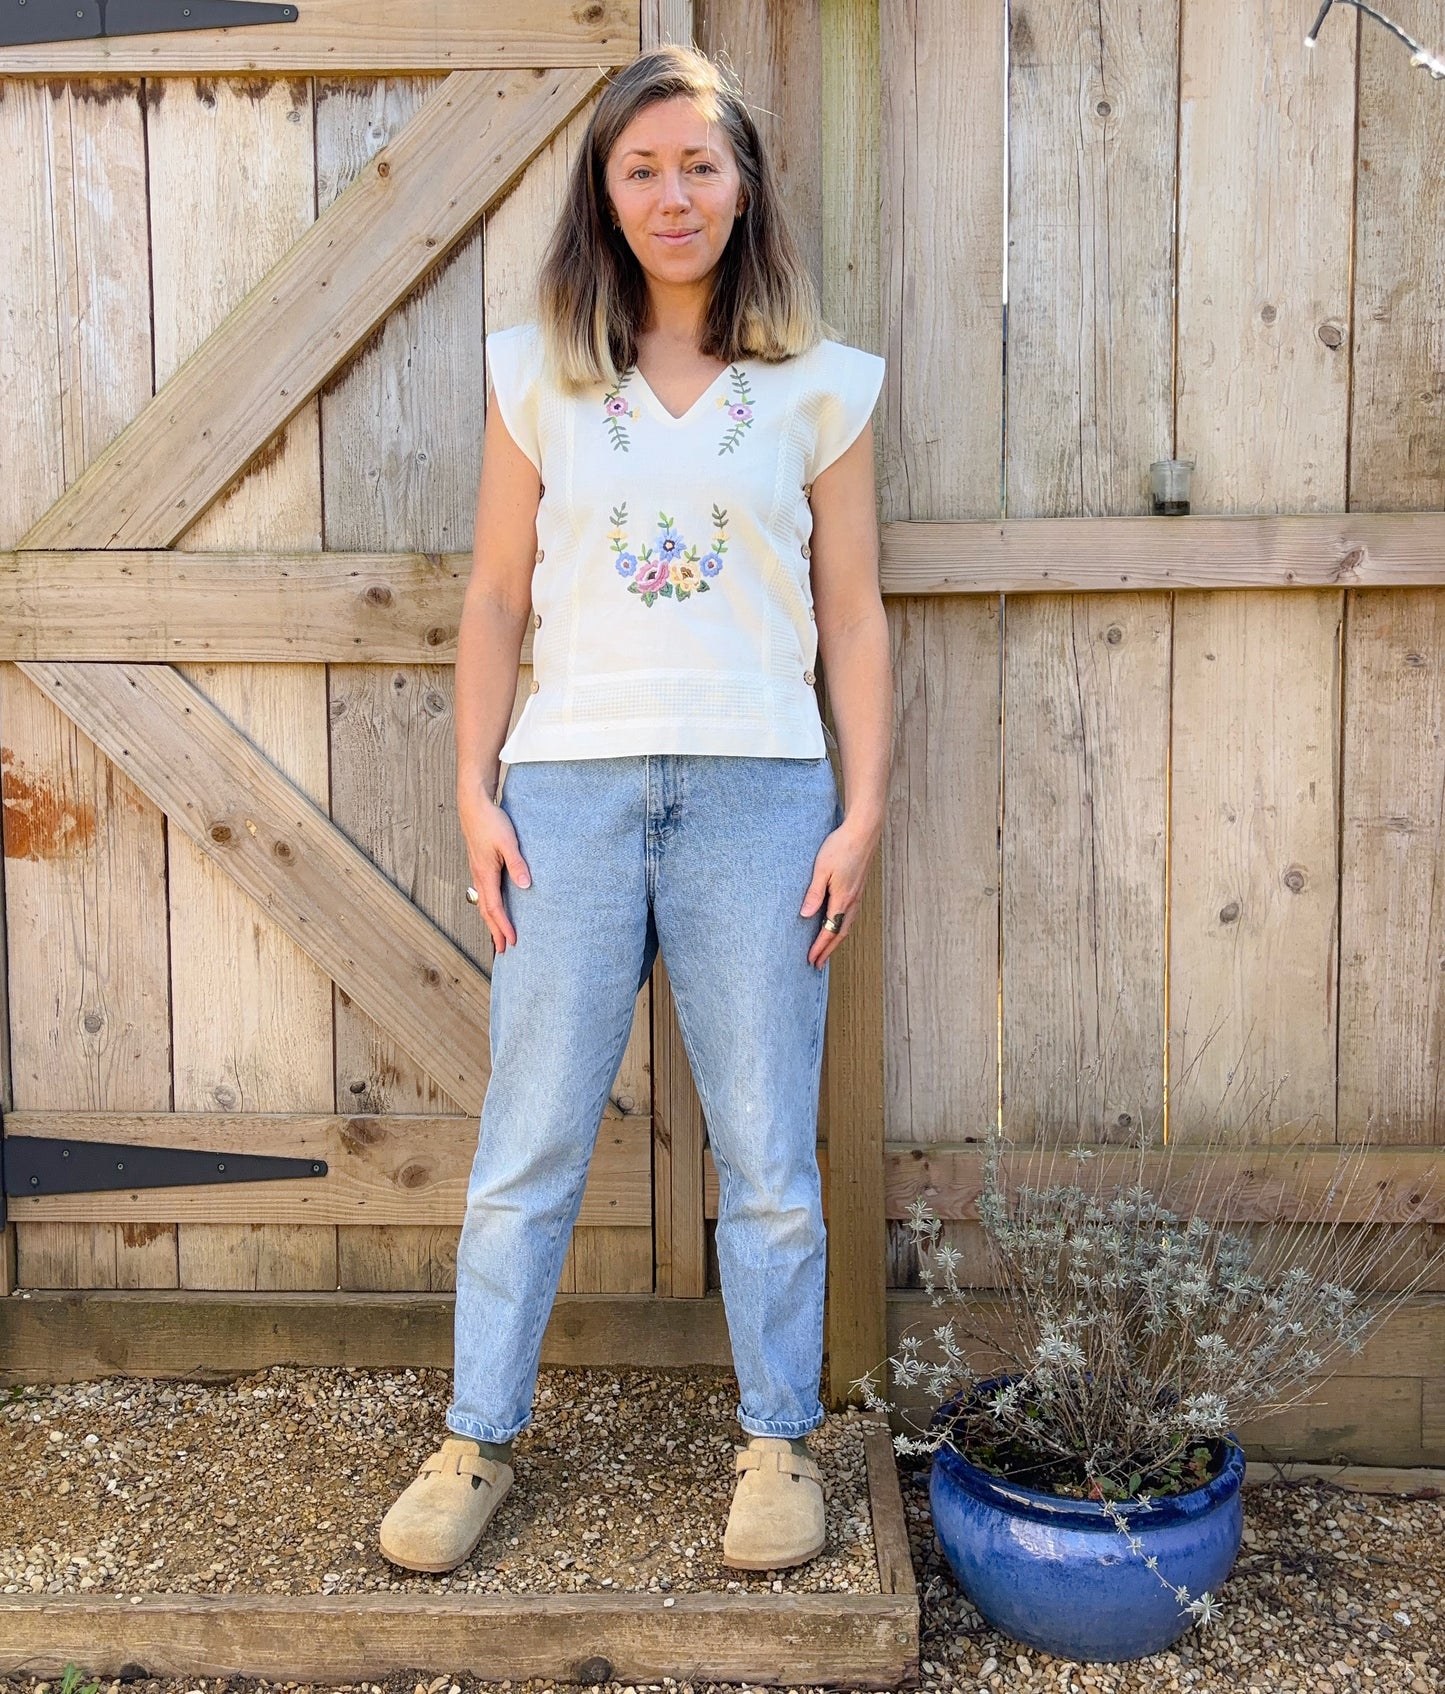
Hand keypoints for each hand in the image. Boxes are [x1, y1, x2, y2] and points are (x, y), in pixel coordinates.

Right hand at [458, 785, 531, 952]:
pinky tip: (495, 906)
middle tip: (504, 950)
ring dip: (491, 920)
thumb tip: (526, 886)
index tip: (513, 942)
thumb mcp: (508, 842)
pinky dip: (489, 906)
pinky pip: (484, 893)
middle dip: (495, 931)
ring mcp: (477, 871)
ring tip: (498, 934)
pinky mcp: (480, 865)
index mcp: (485, 874)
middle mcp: (479, 876)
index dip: (504, 927)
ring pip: (483, 903)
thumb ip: (517, 864)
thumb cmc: (491, 821)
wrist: (474, 804)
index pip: (495, 908)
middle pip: (486, 911)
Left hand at [800, 815, 878, 968]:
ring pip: (847, 925)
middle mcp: (852, 901)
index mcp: (842, 899)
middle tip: (818, 964)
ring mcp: (857, 895)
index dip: (820, 947)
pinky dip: (842, 927)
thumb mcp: (821, 869)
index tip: (811, 960)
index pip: (829, 930)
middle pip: (840, 933)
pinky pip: (850, 915)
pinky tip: (837, 925)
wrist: (863, 832)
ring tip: (827, 949)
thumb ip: (814, 893)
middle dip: (828, 950)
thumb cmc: (841, 847)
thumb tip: (805, 916)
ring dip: (836, 940)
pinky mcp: (858, 888)